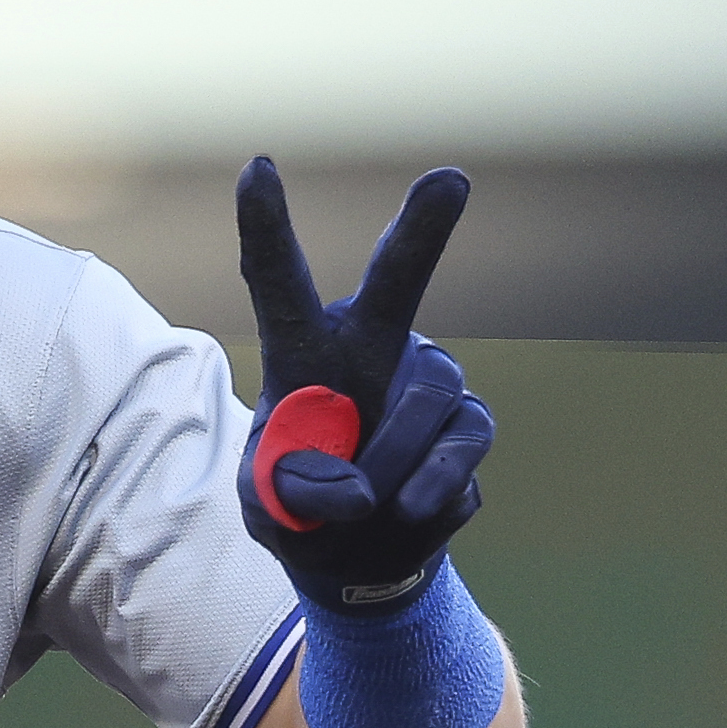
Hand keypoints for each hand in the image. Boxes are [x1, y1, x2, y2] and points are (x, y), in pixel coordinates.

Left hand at [233, 155, 492, 611]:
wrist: (357, 559)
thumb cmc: (297, 510)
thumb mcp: (267, 505)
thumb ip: (291, 489)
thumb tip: (361, 491)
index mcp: (303, 351)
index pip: (279, 282)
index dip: (267, 226)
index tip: (258, 168)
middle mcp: (371, 346)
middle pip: (397, 280)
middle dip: (424, 231)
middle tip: (452, 180)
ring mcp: (427, 379)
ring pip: (426, 398)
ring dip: (390, 461)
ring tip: (369, 503)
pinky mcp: (468, 422)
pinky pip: (460, 444)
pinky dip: (430, 486)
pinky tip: (408, 509)